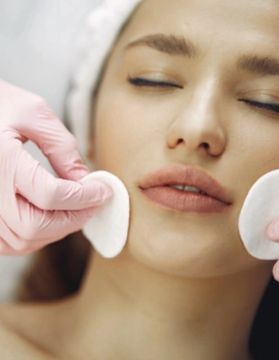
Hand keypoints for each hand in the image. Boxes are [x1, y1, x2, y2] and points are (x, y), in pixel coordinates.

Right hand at [0, 79, 112, 254]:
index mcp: (0, 160)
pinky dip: (35, 236)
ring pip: (23, 240)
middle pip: (36, 226)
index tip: (103, 190)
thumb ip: (62, 148)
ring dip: (57, 230)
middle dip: (74, 218)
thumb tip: (85, 181)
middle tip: (94, 203)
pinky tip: (50, 217)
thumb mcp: (33, 113)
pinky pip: (8, 243)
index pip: (51, 195)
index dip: (85, 197)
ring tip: (75, 209)